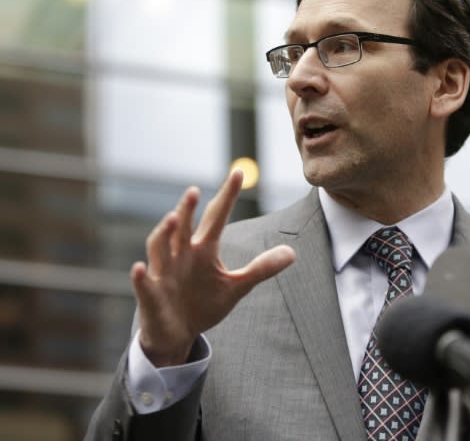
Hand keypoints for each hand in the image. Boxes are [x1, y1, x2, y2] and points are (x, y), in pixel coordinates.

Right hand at [130, 169, 294, 366]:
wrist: (177, 334)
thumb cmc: (203, 303)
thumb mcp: (236, 287)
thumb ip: (261, 268)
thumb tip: (292, 253)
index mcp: (203, 250)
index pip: (216, 217)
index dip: (226, 196)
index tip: (238, 172)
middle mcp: (181, 255)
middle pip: (183, 227)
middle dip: (188, 210)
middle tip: (195, 190)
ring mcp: (164, 274)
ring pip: (159, 248)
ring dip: (164, 233)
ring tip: (172, 218)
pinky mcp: (151, 296)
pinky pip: (144, 285)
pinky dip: (141, 277)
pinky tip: (139, 268)